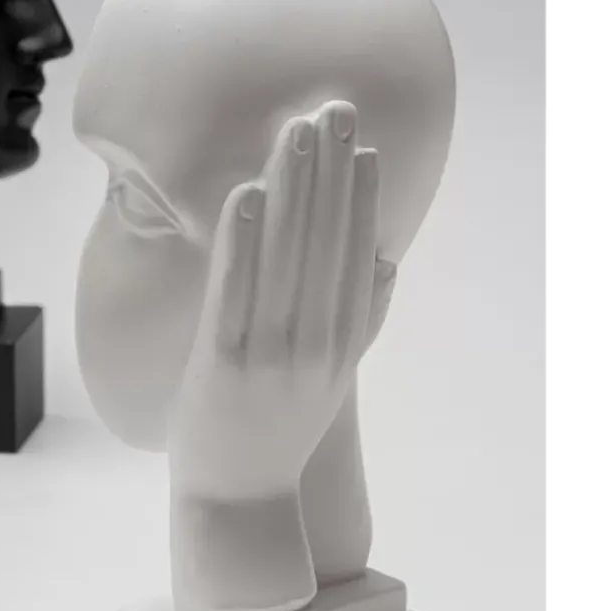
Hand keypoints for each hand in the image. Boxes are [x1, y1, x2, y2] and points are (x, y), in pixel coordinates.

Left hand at [167, 101, 394, 610]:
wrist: (239, 501)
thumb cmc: (280, 433)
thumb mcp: (331, 379)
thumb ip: (359, 320)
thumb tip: (386, 259)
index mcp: (342, 346)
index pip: (357, 257)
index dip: (361, 198)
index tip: (365, 145)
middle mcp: (315, 346)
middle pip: (326, 244)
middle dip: (331, 173)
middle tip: (335, 109)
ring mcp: (271, 355)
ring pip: (286, 257)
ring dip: (293, 189)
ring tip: (296, 130)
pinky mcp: (224, 364)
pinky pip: (236, 292)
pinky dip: (243, 241)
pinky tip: (247, 193)